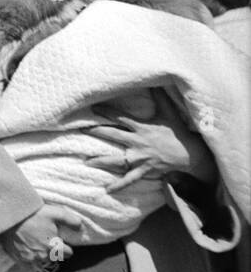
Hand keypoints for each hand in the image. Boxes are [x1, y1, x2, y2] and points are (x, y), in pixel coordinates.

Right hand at [0, 203, 82, 268]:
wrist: (7, 217)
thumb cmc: (32, 215)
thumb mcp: (54, 213)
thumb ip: (70, 220)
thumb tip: (81, 227)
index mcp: (54, 248)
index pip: (68, 253)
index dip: (65, 245)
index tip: (59, 238)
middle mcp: (43, 257)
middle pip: (54, 257)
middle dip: (52, 249)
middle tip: (45, 236)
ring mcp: (30, 260)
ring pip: (41, 259)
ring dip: (40, 252)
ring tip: (34, 239)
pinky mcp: (18, 259)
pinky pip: (28, 260)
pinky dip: (28, 254)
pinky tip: (25, 243)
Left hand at [85, 92, 216, 192]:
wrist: (191, 155)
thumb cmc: (178, 133)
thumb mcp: (170, 113)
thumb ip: (161, 97)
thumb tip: (157, 82)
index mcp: (142, 127)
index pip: (120, 117)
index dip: (106, 111)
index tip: (93, 107)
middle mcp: (138, 142)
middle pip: (113, 134)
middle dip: (96, 131)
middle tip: (80, 129)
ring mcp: (140, 157)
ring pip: (117, 159)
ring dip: (102, 160)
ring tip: (86, 160)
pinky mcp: (145, 170)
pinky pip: (130, 178)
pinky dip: (119, 185)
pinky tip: (107, 190)